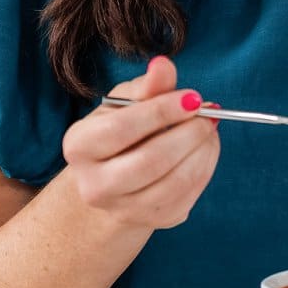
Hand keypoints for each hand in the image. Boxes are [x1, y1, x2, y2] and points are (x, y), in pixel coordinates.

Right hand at [61, 55, 220, 233]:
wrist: (114, 178)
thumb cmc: (119, 131)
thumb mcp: (124, 102)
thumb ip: (146, 86)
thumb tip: (164, 66)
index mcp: (78, 147)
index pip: (122, 128)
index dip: (162, 111)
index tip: (193, 97)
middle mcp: (94, 185)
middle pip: (151, 161)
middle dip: (188, 133)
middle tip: (208, 113)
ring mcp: (123, 209)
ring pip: (175, 182)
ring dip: (203, 151)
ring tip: (209, 128)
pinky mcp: (153, 221)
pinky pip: (189, 195)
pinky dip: (206, 167)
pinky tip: (205, 148)